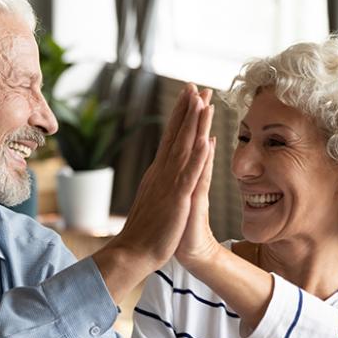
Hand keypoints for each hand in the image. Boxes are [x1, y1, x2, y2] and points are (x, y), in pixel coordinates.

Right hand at [92, 85, 214, 301]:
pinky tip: (205, 140)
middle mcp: (162, 173)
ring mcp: (168, 184)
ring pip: (183, 148)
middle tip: (196, 85)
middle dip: (187, 109)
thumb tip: (163, 171)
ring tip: (203, 101)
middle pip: (176, 135)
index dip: (180, 116)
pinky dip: (197, 156)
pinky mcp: (177, 199)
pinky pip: (189, 174)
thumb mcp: (154, 200)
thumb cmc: (145, 232)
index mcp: (158, 173)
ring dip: (193, 124)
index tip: (189, 95)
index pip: (170, 138)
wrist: (132, 253)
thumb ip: (160, 183)